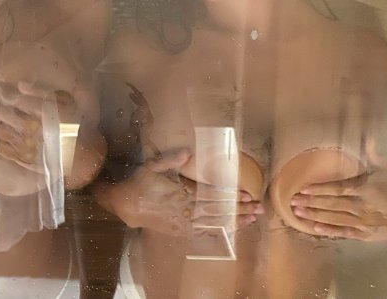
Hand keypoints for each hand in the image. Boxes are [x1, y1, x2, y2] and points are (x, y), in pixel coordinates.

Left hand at [0, 79, 67, 171]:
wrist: (81, 156)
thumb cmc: (75, 124)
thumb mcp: (68, 103)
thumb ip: (45, 94)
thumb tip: (20, 85)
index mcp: (41, 113)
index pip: (10, 100)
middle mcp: (30, 129)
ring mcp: (24, 145)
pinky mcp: (22, 157)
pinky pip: (0, 147)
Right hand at [115, 149, 263, 236]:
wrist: (127, 206)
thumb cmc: (140, 183)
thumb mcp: (152, 166)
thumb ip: (171, 159)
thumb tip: (188, 153)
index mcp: (183, 193)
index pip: (213, 195)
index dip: (232, 196)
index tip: (248, 195)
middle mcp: (187, 209)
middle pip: (219, 210)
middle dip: (240, 209)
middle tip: (259, 209)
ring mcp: (185, 222)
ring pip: (215, 222)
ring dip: (234, 221)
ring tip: (252, 219)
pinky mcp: (181, 230)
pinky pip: (204, 232)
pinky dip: (219, 230)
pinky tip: (231, 230)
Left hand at [290, 139, 386, 240]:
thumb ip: (372, 151)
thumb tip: (368, 133)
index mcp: (365, 189)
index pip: (337, 189)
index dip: (319, 190)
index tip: (303, 189)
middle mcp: (361, 207)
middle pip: (332, 205)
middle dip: (311, 203)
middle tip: (292, 202)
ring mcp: (363, 223)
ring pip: (334, 219)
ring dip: (315, 216)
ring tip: (297, 213)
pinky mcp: (365, 234)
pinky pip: (344, 233)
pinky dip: (330, 232)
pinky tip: (315, 229)